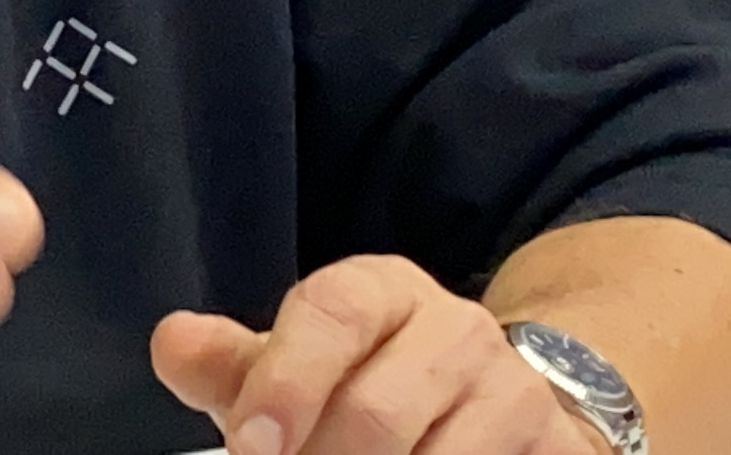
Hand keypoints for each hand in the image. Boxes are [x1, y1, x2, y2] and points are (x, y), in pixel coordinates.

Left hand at [151, 256, 609, 454]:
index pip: (332, 314)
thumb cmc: (373, 383)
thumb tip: (173, 343)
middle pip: (376, 411)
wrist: (500, 403)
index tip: (250, 444)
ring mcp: (514, 393)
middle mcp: (455, 330)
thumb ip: (234, 367)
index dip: (286, 381)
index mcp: (382, 291)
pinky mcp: (558, 449)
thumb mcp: (301, 364)